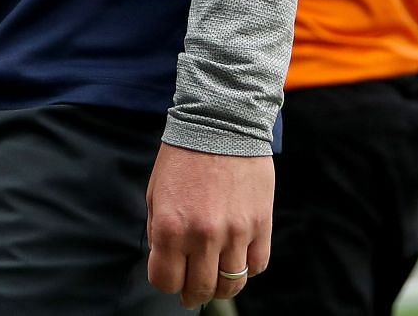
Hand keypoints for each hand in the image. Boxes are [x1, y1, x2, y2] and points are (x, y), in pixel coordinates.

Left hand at [145, 143, 271, 306]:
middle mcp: (202, 235)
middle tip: (192, 292)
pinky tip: (237, 260)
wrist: (220, 124)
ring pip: (231, 283)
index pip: (165, 281)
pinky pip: (257, 265)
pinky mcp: (260, 225)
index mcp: (170, 227)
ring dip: (221, 286)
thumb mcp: (156, 194)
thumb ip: (159, 232)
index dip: (166, 283)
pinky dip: (247, 269)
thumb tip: (167, 263)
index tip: (170, 277)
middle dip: (192, 293)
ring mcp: (235, 232)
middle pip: (199, 288)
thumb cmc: (183, 157)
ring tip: (216, 279)